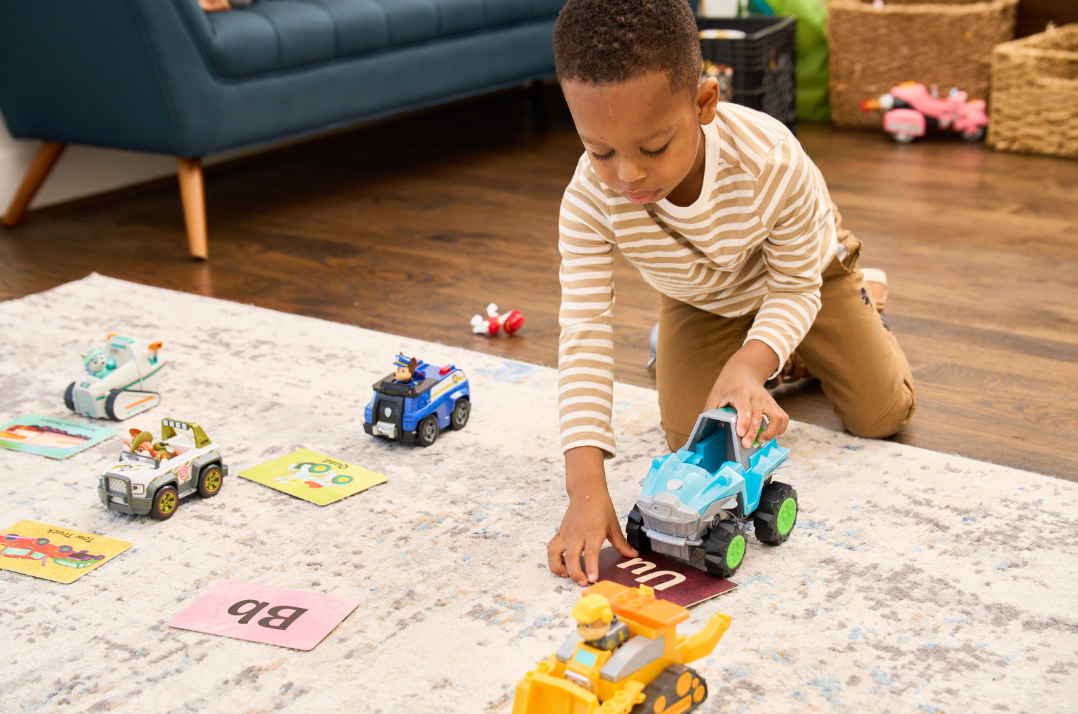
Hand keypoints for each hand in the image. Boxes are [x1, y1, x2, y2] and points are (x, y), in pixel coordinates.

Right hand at [547, 446, 636, 585]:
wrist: (586, 491)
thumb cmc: (601, 507)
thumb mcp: (614, 525)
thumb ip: (622, 543)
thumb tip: (633, 555)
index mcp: (593, 532)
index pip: (591, 553)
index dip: (591, 567)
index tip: (592, 579)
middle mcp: (578, 533)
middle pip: (571, 557)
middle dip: (575, 573)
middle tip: (582, 583)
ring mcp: (567, 533)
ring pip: (554, 552)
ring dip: (557, 567)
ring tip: (565, 575)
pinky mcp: (560, 532)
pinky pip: (552, 547)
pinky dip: (553, 558)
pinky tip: (561, 564)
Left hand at [704, 340, 789, 447]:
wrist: (744, 370)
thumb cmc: (727, 385)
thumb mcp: (715, 394)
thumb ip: (710, 411)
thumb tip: (703, 430)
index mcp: (740, 393)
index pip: (745, 407)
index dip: (744, 421)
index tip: (740, 433)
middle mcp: (757, 396)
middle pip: (758, 416)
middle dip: (753, 433)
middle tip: (745, 445)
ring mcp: (768, 400)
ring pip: (777, 417)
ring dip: (771, 432)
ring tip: (760, 442)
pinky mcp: (774, 405)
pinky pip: (782, 418)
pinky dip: (779, 429)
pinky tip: (768, 435)